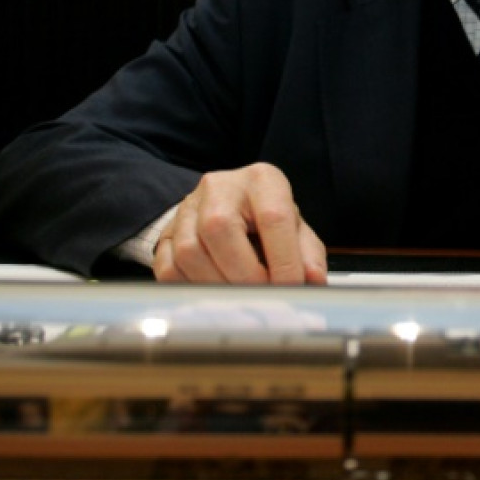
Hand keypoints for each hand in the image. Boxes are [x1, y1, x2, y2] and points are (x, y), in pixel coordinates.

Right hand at [152, 163, 326, 284]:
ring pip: (190, 251)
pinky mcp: (166, 233)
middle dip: (245, 275)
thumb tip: (313, 280)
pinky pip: (168, 268)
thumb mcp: (296, 228)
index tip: (290, 289)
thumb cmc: (268, 218)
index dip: (283, 259)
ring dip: (217, 285)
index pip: (272, 217)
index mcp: (261, 180)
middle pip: (220, 229)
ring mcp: (187, 208)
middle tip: (262, 298)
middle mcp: (219, 187)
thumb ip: (308, 254)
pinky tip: (214, 293)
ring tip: (240, 298)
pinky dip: (192, 289)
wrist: (230, 206)